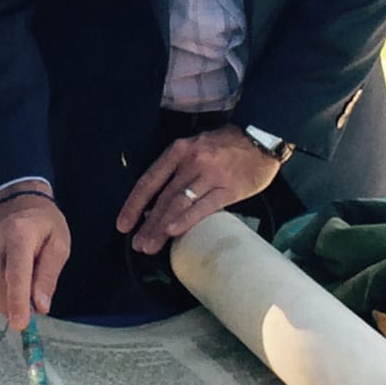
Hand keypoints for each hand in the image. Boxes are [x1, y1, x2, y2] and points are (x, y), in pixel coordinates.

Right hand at [0, 182, 69, 329]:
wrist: (15, 199)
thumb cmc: (43, 223)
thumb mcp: (59, 243)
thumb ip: (49, 275)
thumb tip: (41, 306)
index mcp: (19, 234)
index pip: (16, 274)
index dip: (18, 302)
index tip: (21, 324)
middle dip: (11, 308)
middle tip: (28, 317)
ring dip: (5, 300)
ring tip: (23, 295)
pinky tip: (10, 279)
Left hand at [115, 125, 279, 254]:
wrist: (261, 138)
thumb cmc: (226, 146)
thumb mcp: (196, 148)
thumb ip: (178, 170)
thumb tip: (158, 201)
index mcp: (179, 151)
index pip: (149, 180)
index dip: (134, 204)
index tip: (124, 224)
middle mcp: (190, 161)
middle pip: (163, 197)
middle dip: (147, 223)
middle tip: (137, 244)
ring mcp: (209, 175)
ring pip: (178, 204)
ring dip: (160, 227)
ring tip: (149, 246)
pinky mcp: (228, 188)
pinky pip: (204, 207)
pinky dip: (186, 220)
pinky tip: (173, 232)